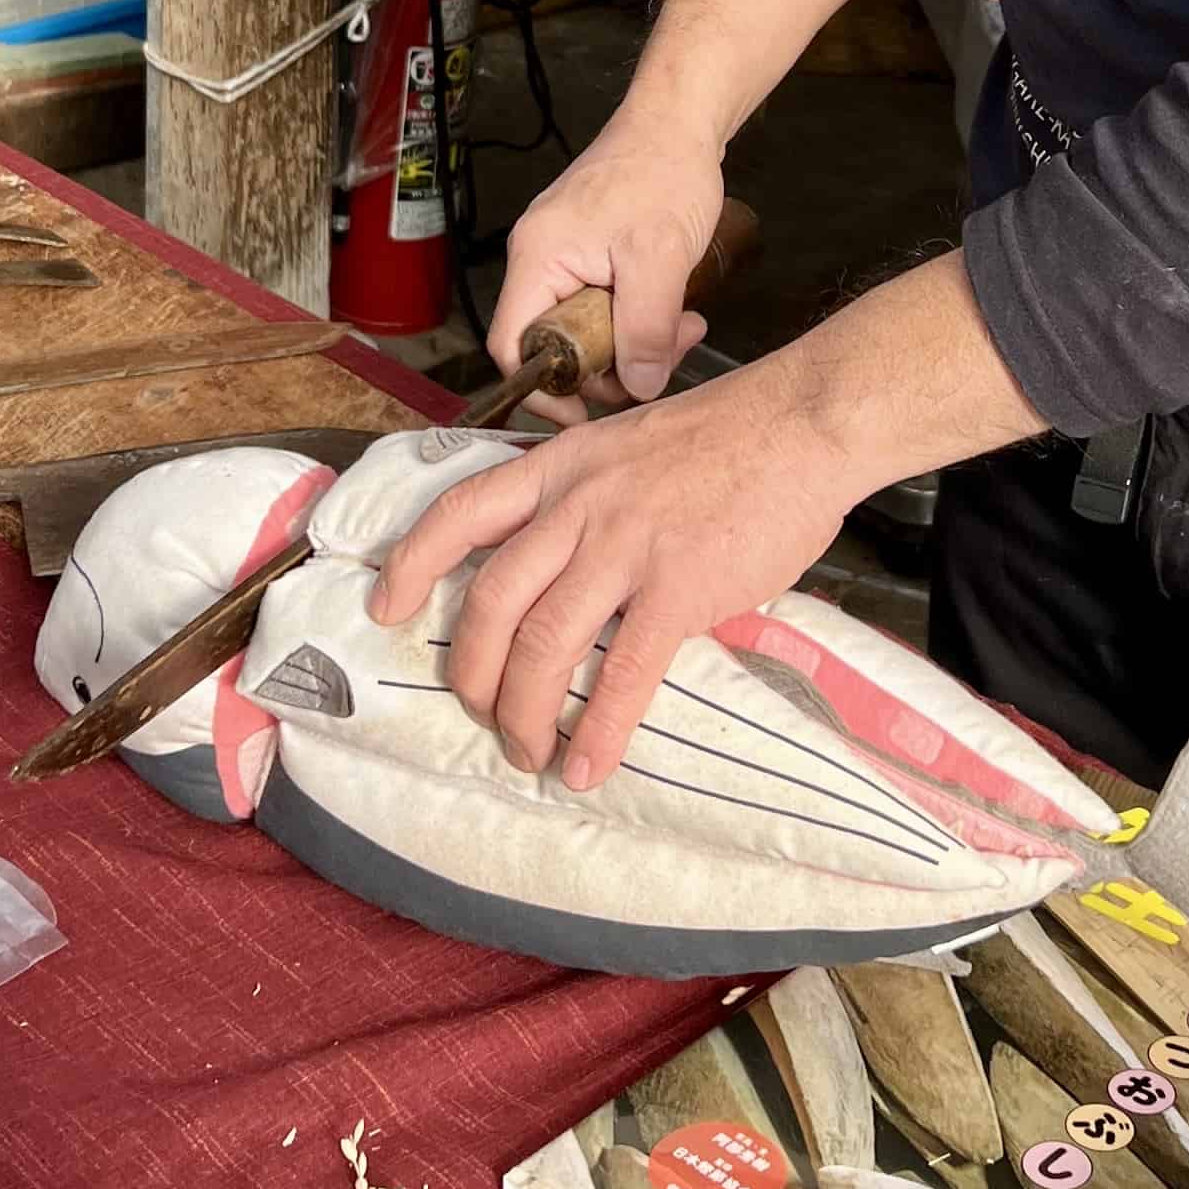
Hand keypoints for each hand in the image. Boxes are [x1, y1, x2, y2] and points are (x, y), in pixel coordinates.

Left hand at [370, 351, 867, 784]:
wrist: (802, 422)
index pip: (460, 512)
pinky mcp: (677, 588)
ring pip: (544, 643)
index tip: (387, 606)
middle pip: (492, 600)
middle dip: (473, 671)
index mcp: (560, 466)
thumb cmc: (729, 435)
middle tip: (477, 712)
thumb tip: (577, 571)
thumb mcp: (629, 447)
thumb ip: (592, 502)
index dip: (413, 564)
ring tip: (526, 751)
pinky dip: (599, 730)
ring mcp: (625, 546)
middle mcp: (577, 506)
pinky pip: (624, 674)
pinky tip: (587, 766)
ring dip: (525, 712)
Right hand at [484, 116, 724, 411]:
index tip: (585, 414)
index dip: (543, 389)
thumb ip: (645, 328)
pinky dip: (638, 319)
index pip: (512, 345)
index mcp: (537, 259)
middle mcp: (540, 260)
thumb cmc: (662, 171)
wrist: (679, 122)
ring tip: (682, 327)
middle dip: (608, 365)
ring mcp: (565, 257)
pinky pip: (602, 307)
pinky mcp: (591, 256)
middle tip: (657, 363)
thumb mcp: (660, 258)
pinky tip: (675, 310)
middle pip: (553, 345)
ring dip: (633, 342)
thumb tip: (638, 384)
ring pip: (585, 330)